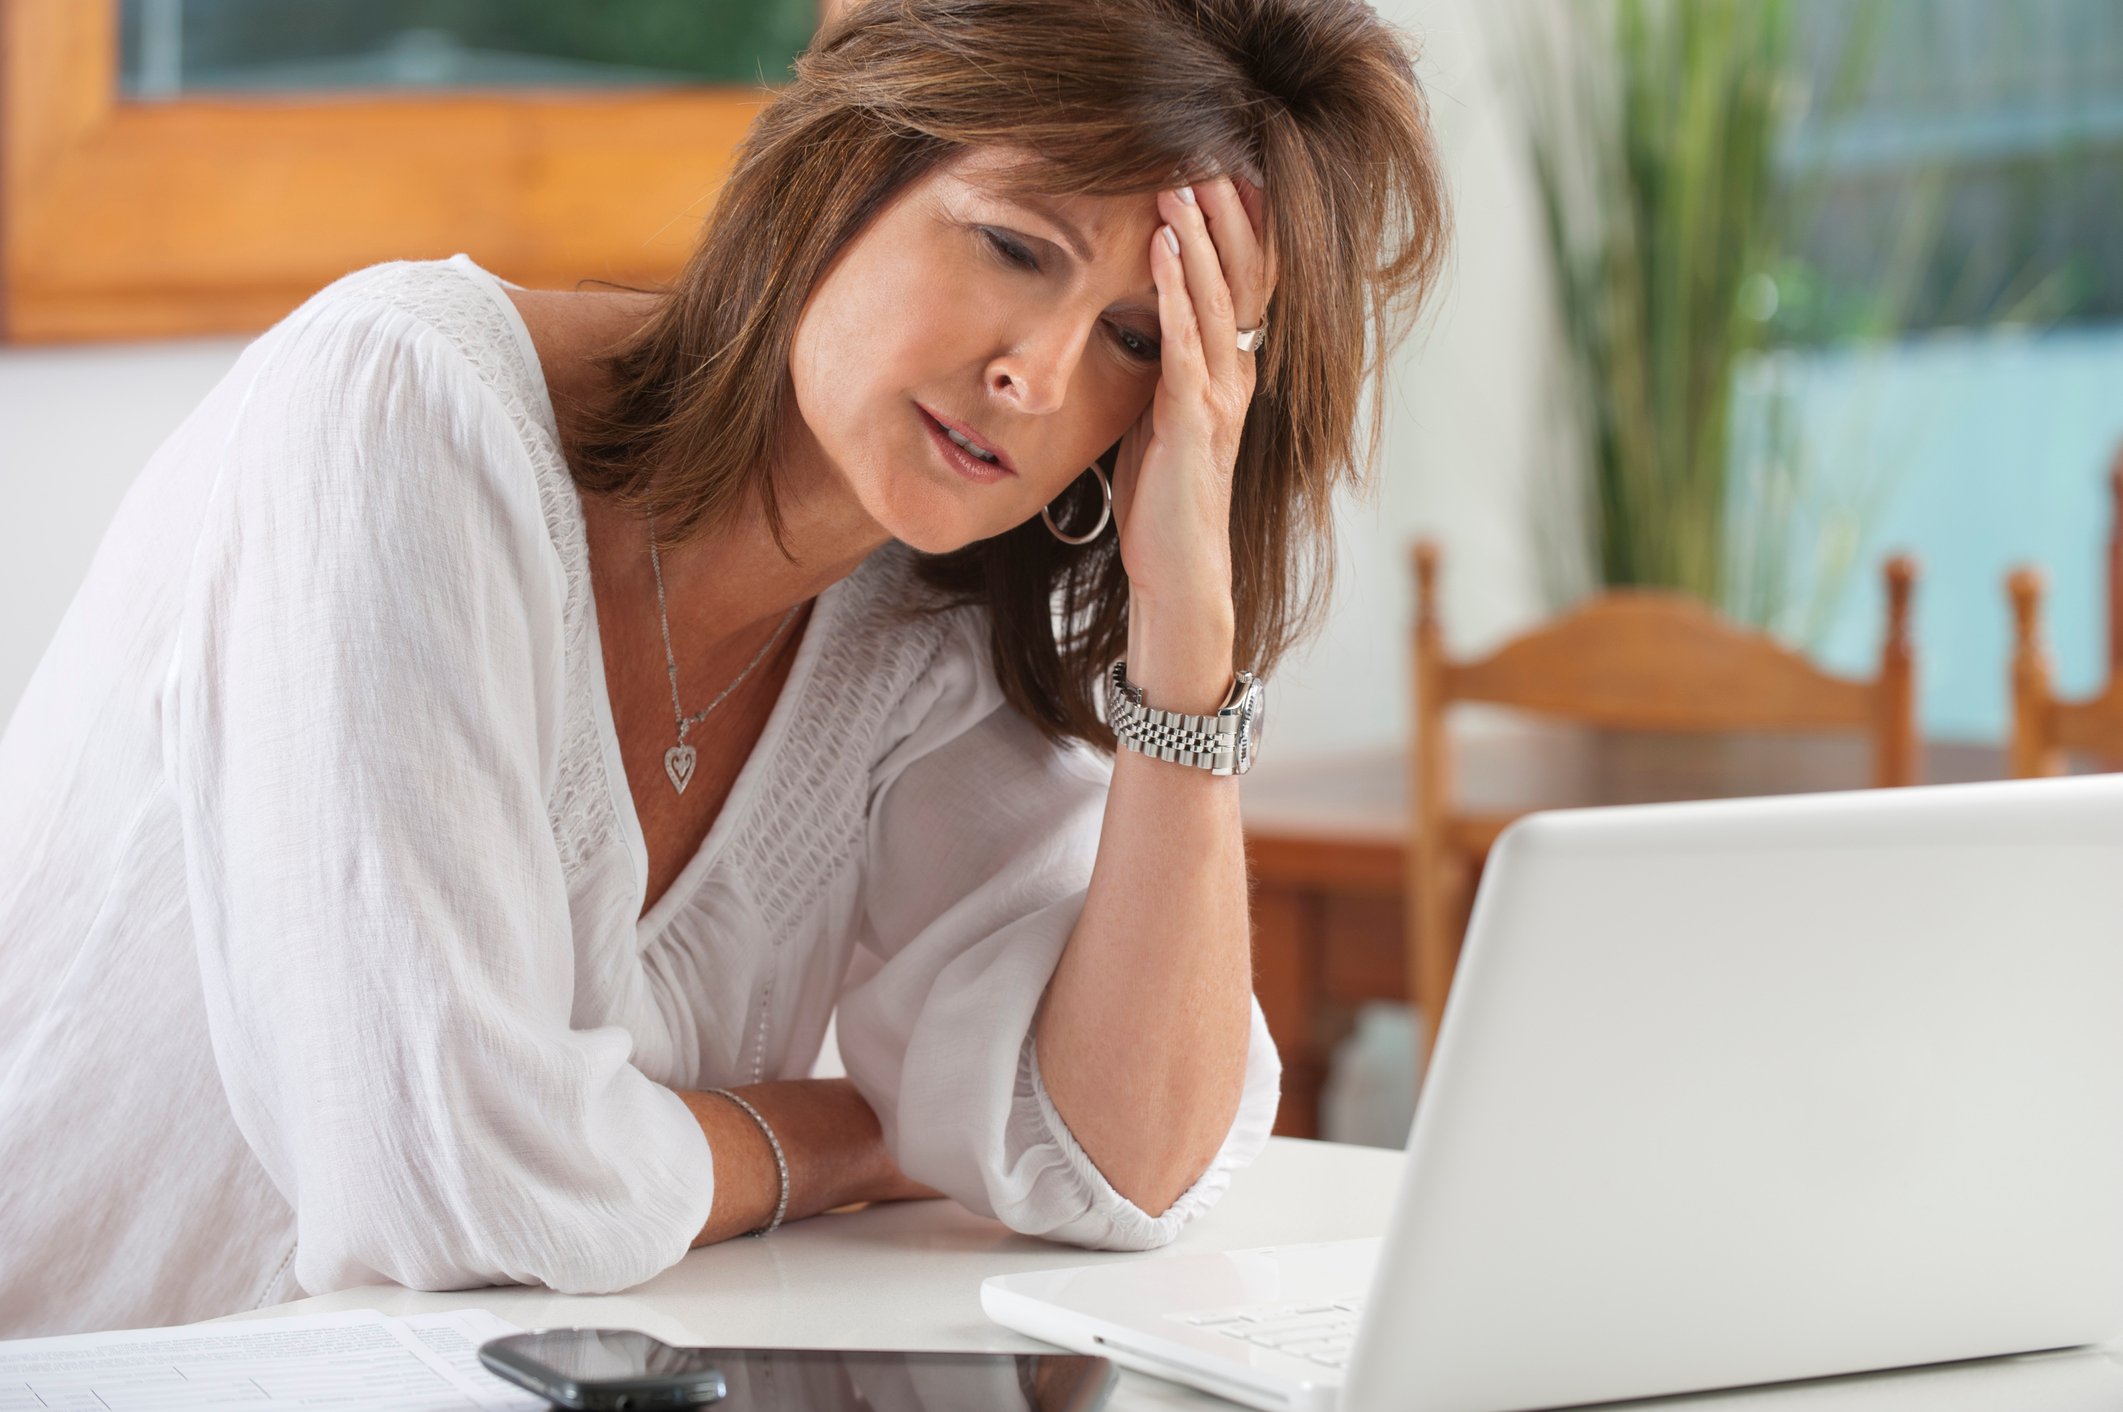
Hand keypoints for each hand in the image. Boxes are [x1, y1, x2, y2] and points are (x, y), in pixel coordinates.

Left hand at [1109, 174, 1276, 618]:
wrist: (1178, 568)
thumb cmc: (1162, 498)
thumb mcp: (1157, 417)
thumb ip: (1157, 368)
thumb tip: (1133, 322)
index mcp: (1230, 371)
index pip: (1242, 284)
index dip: (1237, 229)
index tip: (1218, 173)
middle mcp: (1236, 375)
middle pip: (1239, 277)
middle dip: (1222, 215)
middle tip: (1202, 154)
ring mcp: (1220, 396)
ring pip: (1214, 299)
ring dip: (1197, 237)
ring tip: (1180, 182)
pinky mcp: (1194, 420)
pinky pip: (1185, 342)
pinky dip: (1174, 291)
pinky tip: (1161, 248)